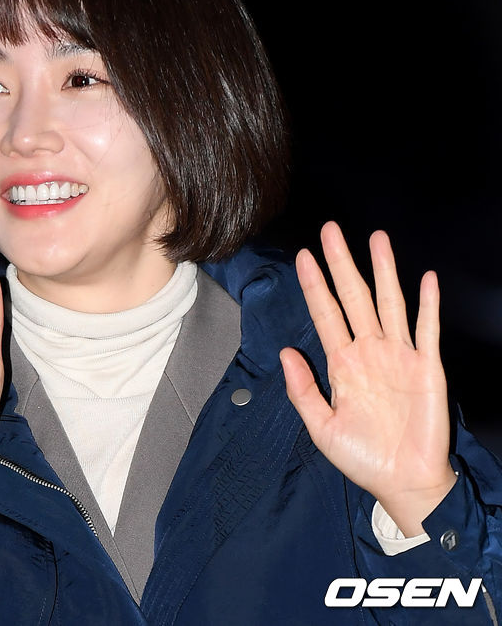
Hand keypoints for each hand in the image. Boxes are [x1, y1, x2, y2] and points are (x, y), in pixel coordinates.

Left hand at [281, 222, 455, 536]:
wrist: (403, 482)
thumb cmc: (364, 458)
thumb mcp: (321, 427)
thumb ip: (302, 390)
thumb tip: (285, 353)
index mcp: (342, 364)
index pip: (325, 314)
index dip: (314, 285)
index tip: (303, 257)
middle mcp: (370, 352)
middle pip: (354, 297)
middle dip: (342, 263)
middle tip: (331, 230)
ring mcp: (399, 356)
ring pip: (389, 302)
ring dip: (383, 271)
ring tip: (375, 239)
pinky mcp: (427, 368)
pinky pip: (427, 330)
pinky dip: (428, 304)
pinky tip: (426, 279)